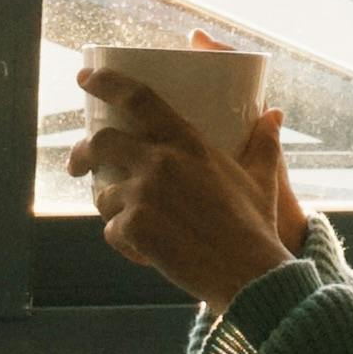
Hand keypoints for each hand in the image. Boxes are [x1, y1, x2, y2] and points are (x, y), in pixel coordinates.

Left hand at [67, 73, 299, 317]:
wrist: (248, 274)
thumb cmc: (256, 225)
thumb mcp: (262, 177)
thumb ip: (264, 142)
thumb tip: (274, 115)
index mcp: (188, 142)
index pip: (138, 98)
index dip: (107, 83)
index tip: (85, 79)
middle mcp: (160, 161)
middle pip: (101, 142)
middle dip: (81, 153)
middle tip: (78, 165)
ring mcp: (145, 195)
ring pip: (104, 195)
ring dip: (113, 209)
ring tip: (131, 225)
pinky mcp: (136, 229)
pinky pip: (112, 232)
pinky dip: (124, 243)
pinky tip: (144, 253)